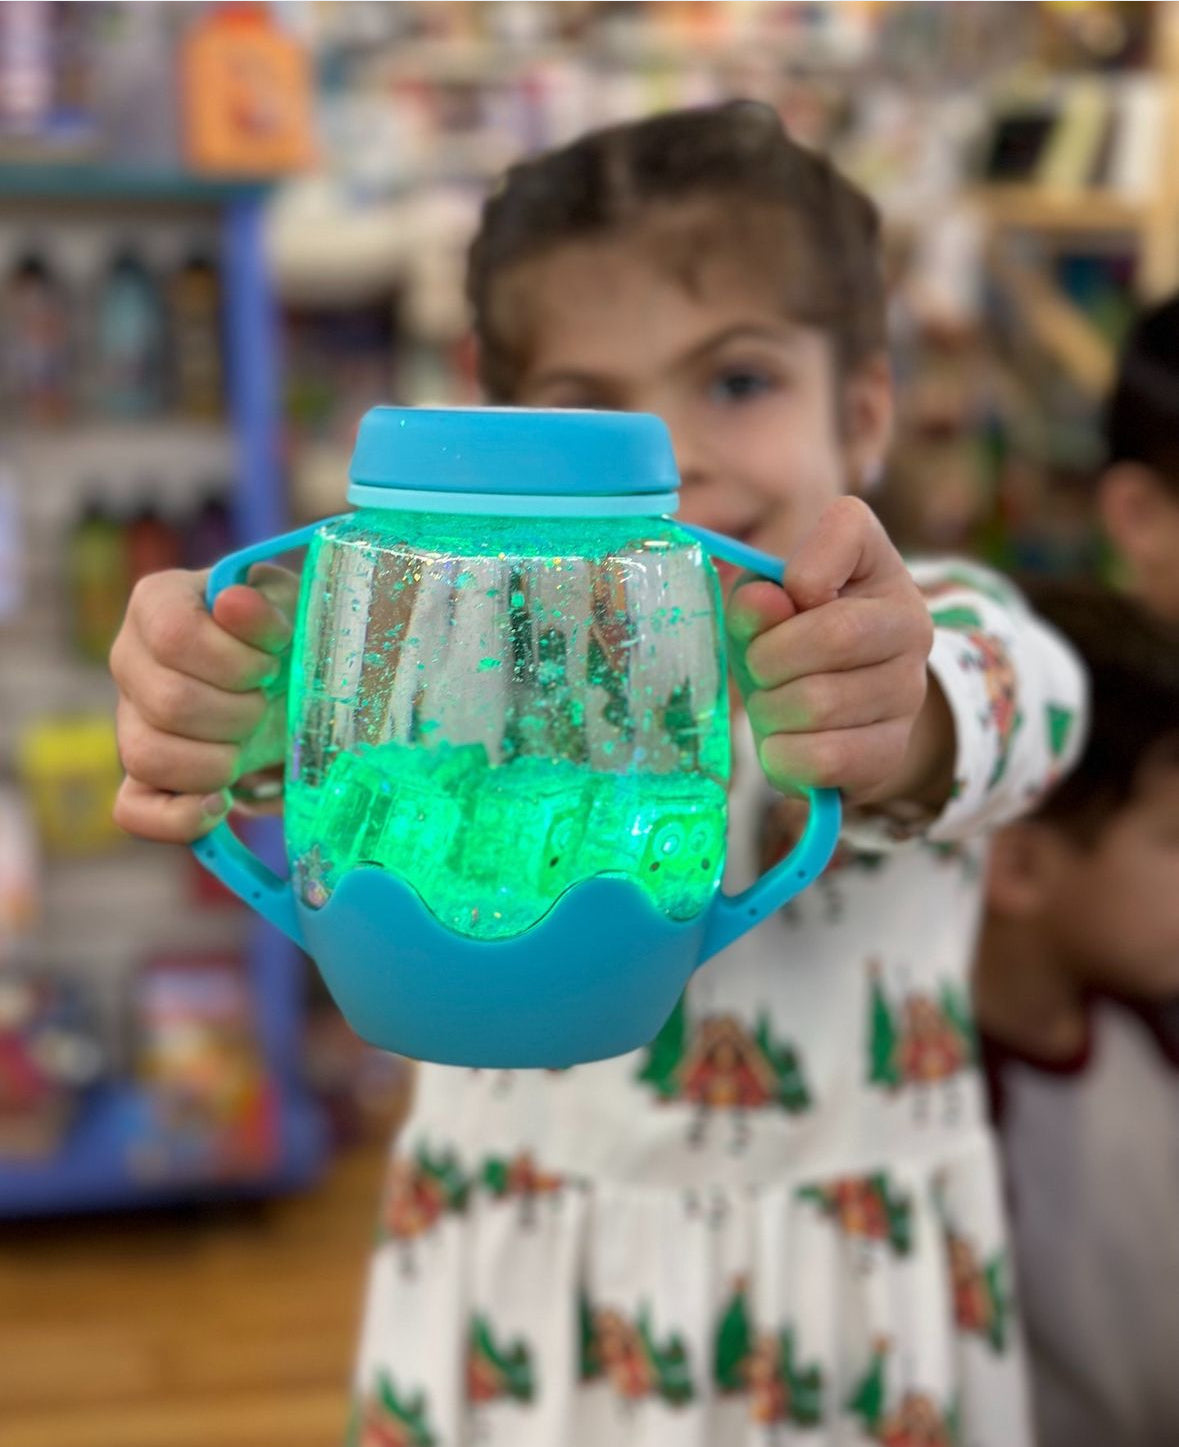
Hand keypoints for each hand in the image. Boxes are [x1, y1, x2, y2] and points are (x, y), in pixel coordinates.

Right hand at [109, 564, 297, 842]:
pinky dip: (181, 817)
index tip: (270, 665)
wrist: (287, 680)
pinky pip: (133, 811)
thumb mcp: (290, 609)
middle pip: (169, 702)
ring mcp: (129, 720)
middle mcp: (129, 659)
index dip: (234, 660)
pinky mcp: (141, 775)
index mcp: (157, 604)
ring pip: (146, 757)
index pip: (174, 635)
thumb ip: (268, 606)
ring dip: (219, 761)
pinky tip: (221, 803)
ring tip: (249, 742)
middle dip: (239, 712)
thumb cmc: (283, 637)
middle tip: (267, 703)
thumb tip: (233, 604)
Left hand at [727, 496, 947, 807]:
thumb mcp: (762, 609)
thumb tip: (763, 603)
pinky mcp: (892, 749)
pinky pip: (825, 758)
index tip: (788, 597)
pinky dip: (784, 755)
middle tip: (758, 669)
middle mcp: (910, 621)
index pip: (848, 531)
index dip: (800, 570)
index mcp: (878, 563)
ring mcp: (909, 689)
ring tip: (771, 706)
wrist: (829, 716)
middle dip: (769, 658)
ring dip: (771, 711)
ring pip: (821, 703)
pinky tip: (784, 743)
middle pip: (834, 635)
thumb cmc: (787, 643)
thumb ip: (754, 599)